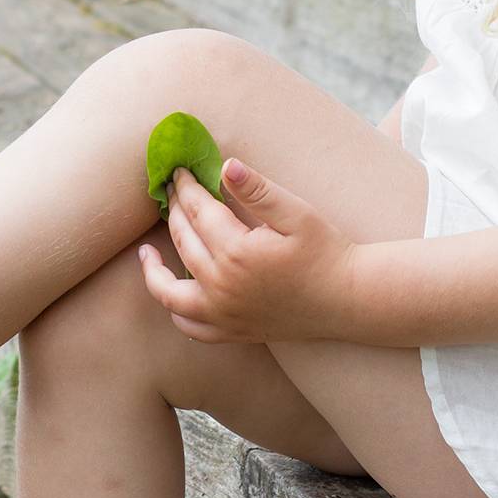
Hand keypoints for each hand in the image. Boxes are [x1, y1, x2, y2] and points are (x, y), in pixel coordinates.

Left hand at [137, 159, 358, 343]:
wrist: (350, 300)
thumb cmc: (326, 252)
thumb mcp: (297, 214)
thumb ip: (259, 191)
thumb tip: (226, 166)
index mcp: (236, 253)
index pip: (199, 211)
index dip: (187, 187)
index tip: (178, 171)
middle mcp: (222, 287)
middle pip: (183, 241)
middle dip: (174, 212)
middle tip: (170, 192)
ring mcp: (224, 314)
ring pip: (171, 292)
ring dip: (155, 269)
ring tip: (147, 250)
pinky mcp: (233, 331)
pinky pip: (191, 327)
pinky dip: (175, 311)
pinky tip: (173, 293)